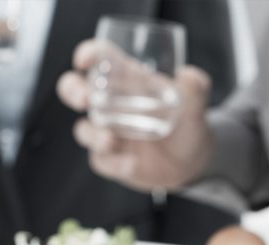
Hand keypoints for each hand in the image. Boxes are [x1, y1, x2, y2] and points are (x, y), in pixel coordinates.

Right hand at [57, 39, 213, 190]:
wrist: (194, 161)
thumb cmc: (188, 124)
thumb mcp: (195, 106)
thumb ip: (195, 88)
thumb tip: (190, 75)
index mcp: (127, 80)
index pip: (100, 59)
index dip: (89, 55)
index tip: (84, 60)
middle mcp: (110, 104)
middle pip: (74, 89)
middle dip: (72, 91)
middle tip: (85, 99)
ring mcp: (107, 132)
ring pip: (84, 130)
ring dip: (94, 135)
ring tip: (111, 140)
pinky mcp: (111, 158)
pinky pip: (102, 160)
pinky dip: (114, 163)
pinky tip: (131, 165)